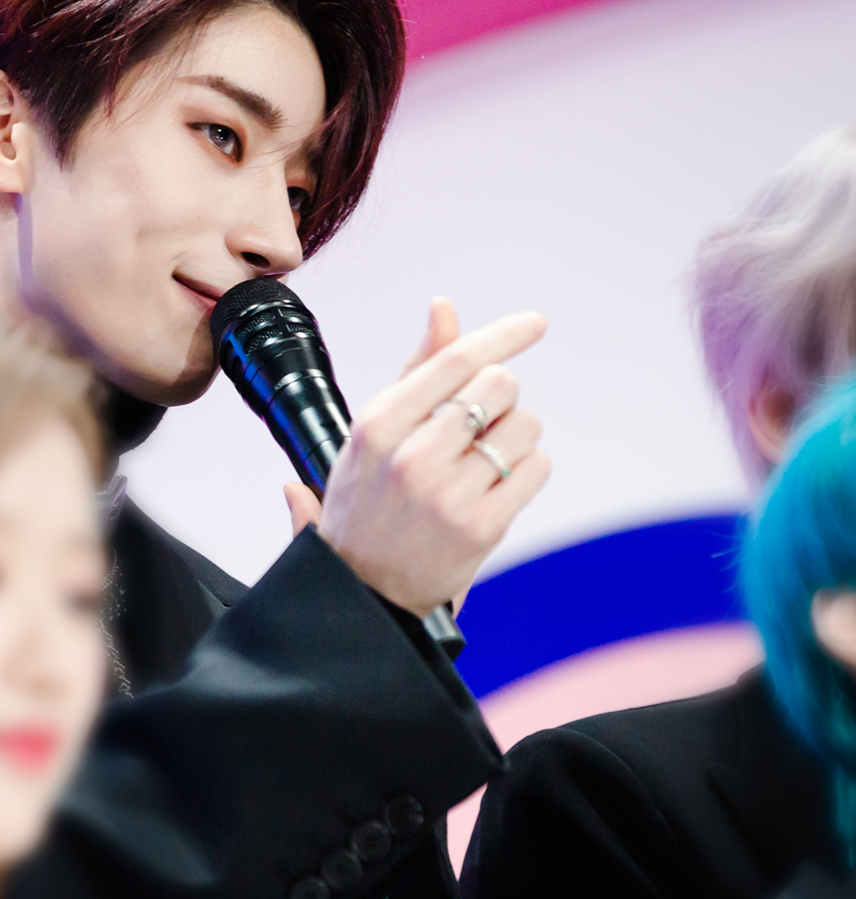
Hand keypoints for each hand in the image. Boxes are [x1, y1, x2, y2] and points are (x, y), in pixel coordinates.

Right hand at [294, 298, 549, 618]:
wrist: (361, 592)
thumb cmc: (366, 503)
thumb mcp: (373, 432)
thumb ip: (414, 371)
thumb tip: (444, 306)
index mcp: (378, 424)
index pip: (455, 361)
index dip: (503, 335)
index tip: (535, 322)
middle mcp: (411, 455)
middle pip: (500, 387)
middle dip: (499, 400)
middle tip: (476, 429)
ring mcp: (448, 492)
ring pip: (525, 426)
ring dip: (515, 436)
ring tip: (483, 462)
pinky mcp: (482, 526)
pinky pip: (537, 468)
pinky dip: (528, 470)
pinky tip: (496, 488)